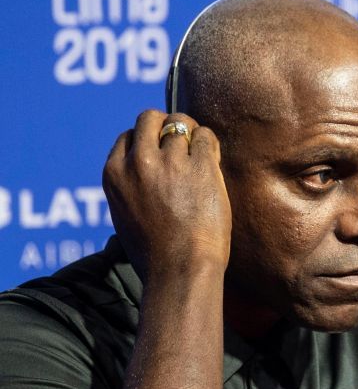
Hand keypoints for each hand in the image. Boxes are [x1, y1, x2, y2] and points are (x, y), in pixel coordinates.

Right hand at [102, 110, 231, 283]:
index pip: (129, 136)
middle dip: (167, 126)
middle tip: (183, 146)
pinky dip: (210, 145)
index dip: (148, 142)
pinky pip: (206, 136)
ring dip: (192, 135)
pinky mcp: (200, 166)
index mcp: (114, 174)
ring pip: (180, 123)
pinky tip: (213, 162)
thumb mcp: (124, 218)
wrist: (180, 270)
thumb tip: (139, 179)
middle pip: (150, 118)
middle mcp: (138, 162)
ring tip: (201, 155)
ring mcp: (170, 162)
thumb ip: (129, 190)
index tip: (161, 156)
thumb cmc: (155, 255)